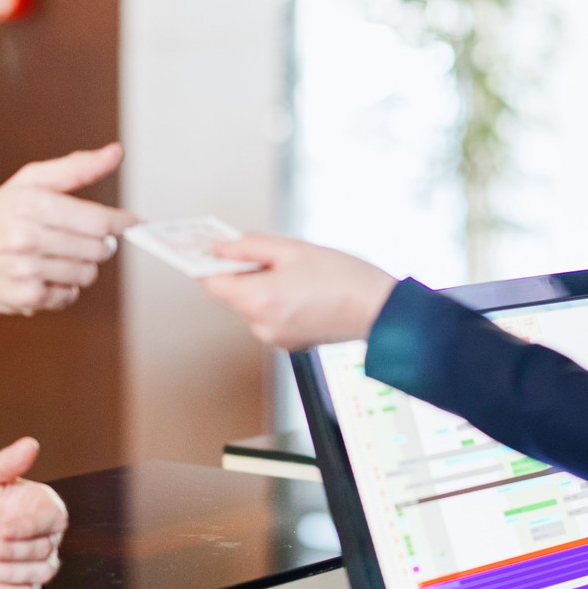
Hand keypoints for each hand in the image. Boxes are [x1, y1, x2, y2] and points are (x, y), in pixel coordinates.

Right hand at [0, 143, 136, 314]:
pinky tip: (44, 274)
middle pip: (98, 249)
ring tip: (57, 256)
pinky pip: (70, 296)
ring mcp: (25, 270)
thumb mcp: (28, 183)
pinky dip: (64, 287)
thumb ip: (76, 168)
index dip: (122, 222)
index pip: (96, 219)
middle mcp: (25, 237)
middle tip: (80, 238)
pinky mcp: (25, 299)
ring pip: (87, 273)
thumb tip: (115, 153)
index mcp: (29, 203)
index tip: (134, 223)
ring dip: (81, 266)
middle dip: (98, 244)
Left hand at [0, 437, 68, 588]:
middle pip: (43, 553)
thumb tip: (31, 445)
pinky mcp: (21, 581)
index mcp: (45, 506)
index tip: (4, 528)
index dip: (29, 528)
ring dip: (4, 574)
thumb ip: (6, 462)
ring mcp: (36, 561)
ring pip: (37, 577)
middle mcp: (47, 535)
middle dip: (7, 554)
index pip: (53, 521)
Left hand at [199, 233, 396, 349]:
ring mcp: (276, 337)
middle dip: (246, 271)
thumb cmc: (344, 278)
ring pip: (254, 304)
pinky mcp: (290, 342)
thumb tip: (221, 248)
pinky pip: (272, 315)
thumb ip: (250, 246)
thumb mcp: (293, 248)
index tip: (206, 248)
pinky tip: (306, 290)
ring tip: (300, 273)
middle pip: (234, 293)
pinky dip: (280, 300)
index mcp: (259, 300)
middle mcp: (262, 325)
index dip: (208, 262)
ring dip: (265, 286)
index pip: (212, 282)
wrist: (381, 310)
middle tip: (274, 253)